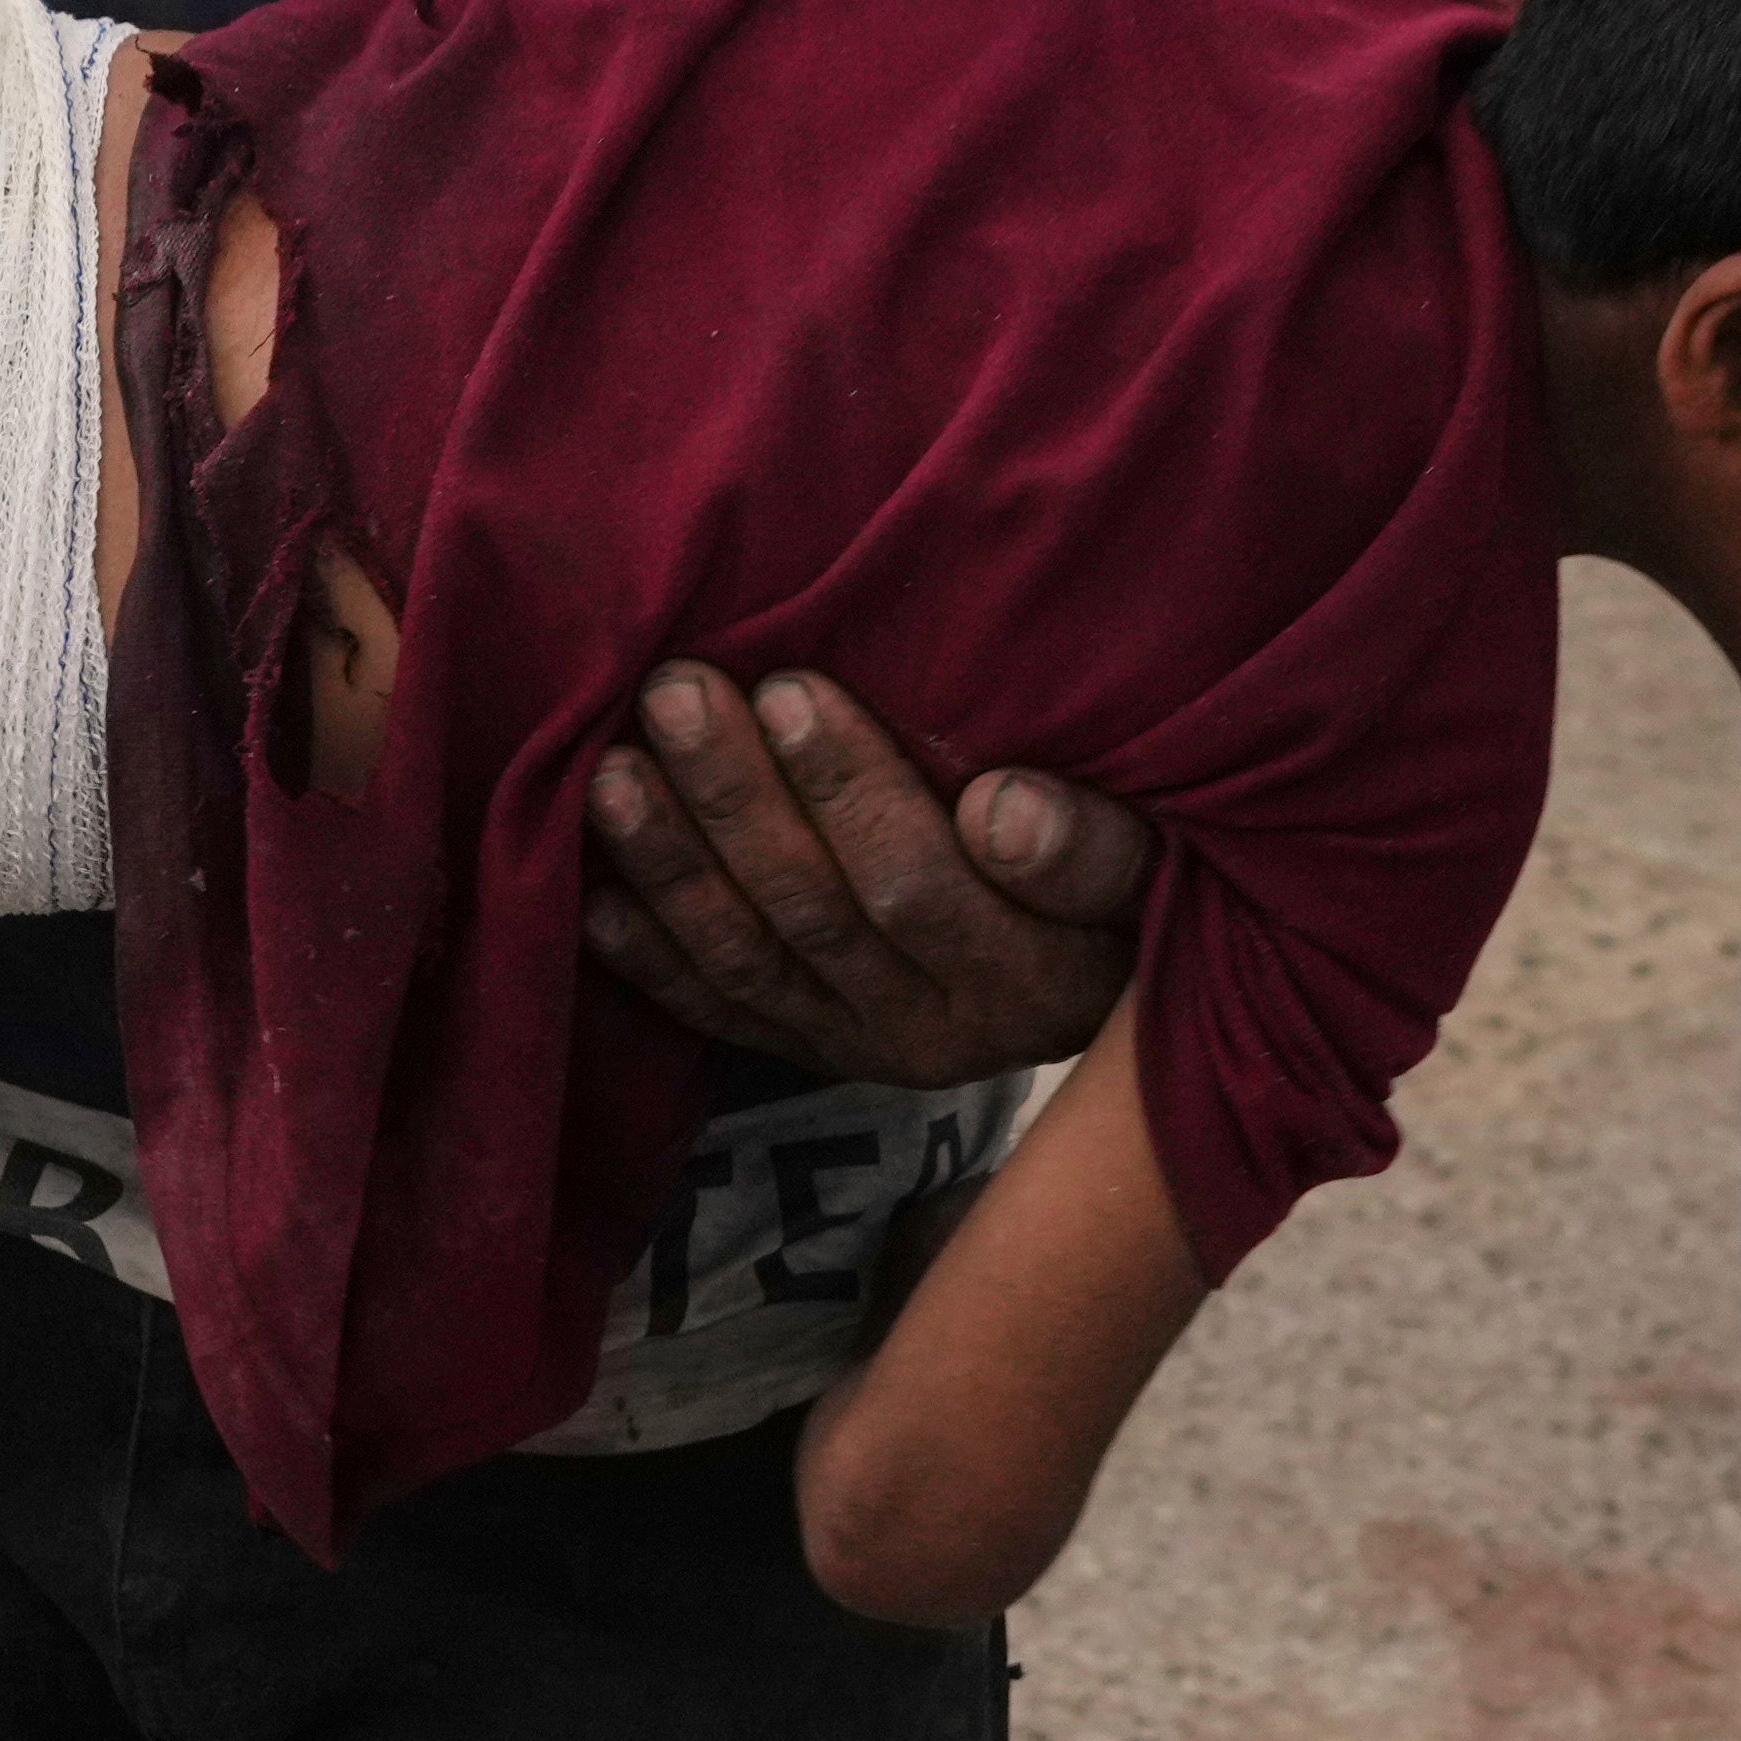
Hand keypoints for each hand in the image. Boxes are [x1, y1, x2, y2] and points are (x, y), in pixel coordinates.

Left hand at [580, 669, 1147, 1086]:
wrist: (1104, 983)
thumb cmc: (1121, 887)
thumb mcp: (1149, 862)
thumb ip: (1093, 845)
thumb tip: (1002, 812)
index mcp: (1026, 982)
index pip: (917, 885)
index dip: (847, 792)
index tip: (789, 688)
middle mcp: (933, 1033)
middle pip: (811, 911)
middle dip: (734, 800)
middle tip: (674, 693)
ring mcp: (856, 1047)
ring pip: (746, 954)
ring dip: (671, 863)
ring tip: (613, 771)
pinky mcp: (804, 1052)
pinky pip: (715, 1009)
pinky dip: (648, 959)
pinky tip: (590, 898)